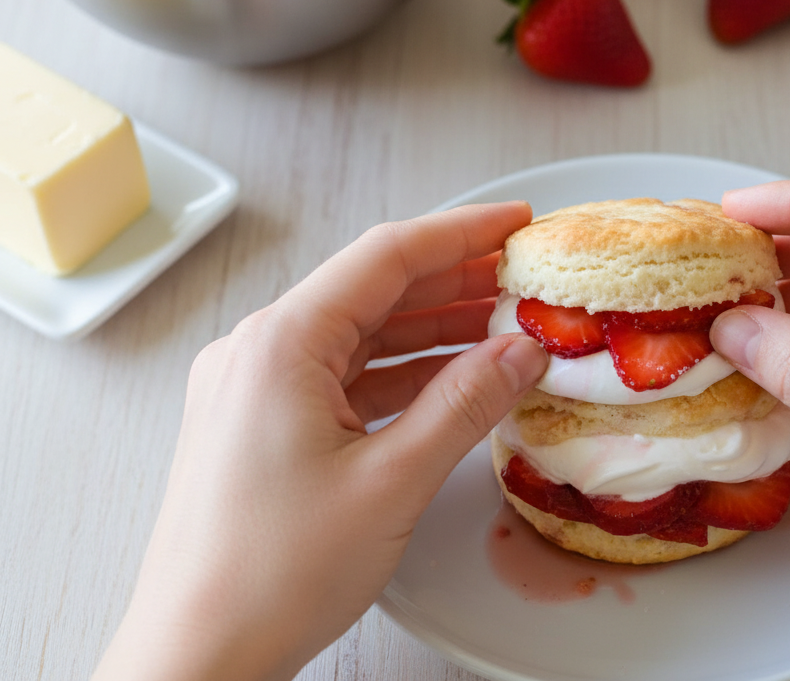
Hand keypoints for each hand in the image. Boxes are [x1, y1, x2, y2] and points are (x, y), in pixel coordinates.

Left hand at [93, 203, 547, 680]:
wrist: (198, 653)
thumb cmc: (272, 574)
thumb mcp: (392, 481)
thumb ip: (464, 404)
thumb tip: (520, 352)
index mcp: (281, 344)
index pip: (385, 256)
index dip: (462, 232)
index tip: (517, 221)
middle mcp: (259, 351)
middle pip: (371, 290)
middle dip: (452, 280)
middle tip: (522, 276)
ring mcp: (255, 389)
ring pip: (359, 335)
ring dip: (430, 328)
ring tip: (501, 325)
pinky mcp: (261, 425)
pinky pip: (341, 377)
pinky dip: (399, 373)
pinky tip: (451, 380)